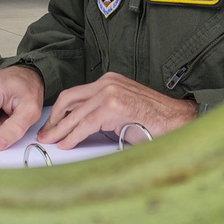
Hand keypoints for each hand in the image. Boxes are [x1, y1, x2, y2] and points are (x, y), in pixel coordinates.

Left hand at [36, 72, 197, 149]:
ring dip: (60, 130)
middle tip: (46, 133)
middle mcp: (107, 83)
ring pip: (75, 114)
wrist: (178, 120)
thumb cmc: (154, 118)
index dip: (60, 110)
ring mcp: (110, 93)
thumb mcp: (122, 109)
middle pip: (69, 99)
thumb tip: (79, 127)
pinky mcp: (113, 107)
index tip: (52, 123)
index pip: (75, 94)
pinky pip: (86, 124)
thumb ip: (102, 112)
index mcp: (108, 80)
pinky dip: (73, 135)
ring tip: (51, 141)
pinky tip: (66, 143)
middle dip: (54, 118)